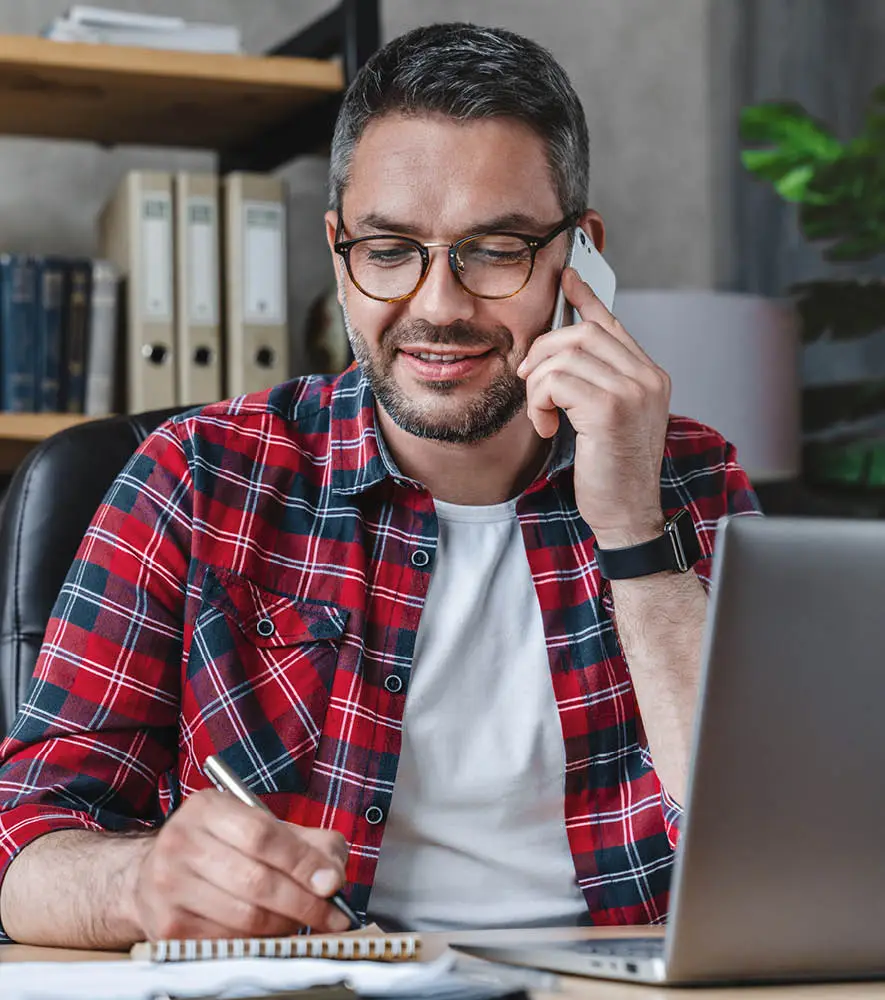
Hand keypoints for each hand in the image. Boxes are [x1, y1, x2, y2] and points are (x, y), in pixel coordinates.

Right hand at [130, 789, 351, 939]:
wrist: (155, 872)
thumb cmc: (221, 847)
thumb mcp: (258, 825)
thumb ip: (305, 842)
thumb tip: (334, 876)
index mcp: (207, 808)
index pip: (263, 835)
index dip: (302, 862)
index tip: (333, 883)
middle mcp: (181, 842)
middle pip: (256, 881)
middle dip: (303, 902)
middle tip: (332, 915)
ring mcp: (169, 886)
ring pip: (245, 917)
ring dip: (285, 925)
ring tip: (302, 920)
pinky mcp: (167, 926)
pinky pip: (228, 941)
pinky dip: (259, 941)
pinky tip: (270, 932)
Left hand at [518, 267, 670, 547]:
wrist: (627, 516)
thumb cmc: (613, 474)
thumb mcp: (606, 420)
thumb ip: (595, 383)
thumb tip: (561, 353)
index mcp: (650, 377)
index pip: (612, 325)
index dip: (585, 301)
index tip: (567, 280)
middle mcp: (648, 377)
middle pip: (580, 333)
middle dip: (542, 353)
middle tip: (529, 381)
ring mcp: (633, 391)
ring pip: (564, 355)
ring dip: (538, 386)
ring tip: (544, 416)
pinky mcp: (611, 408)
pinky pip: (556, 381)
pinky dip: (540, 402)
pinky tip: (548, 427)